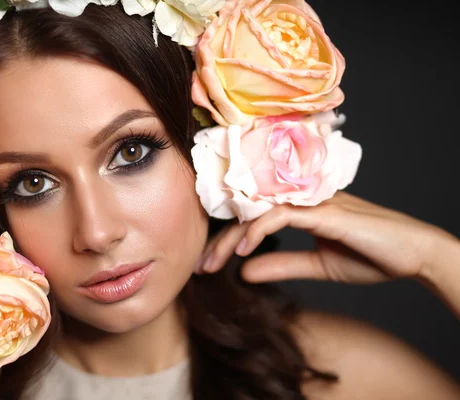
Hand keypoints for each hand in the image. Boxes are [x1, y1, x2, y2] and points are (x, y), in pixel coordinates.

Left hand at [196, 191, 457, 284]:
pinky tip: (241, 251)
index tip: (208, 265)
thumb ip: (282, 265)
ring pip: (257, 211)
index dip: (225, 240)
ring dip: (230, 238)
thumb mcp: (317, 265)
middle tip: (201, 267)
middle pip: (247, 212)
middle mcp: (300, 199)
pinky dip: (257, 231)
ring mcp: (311, 202)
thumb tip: (244, 271)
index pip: (251, 218)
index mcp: (298, 209)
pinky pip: (279, 215)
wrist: (413, 254)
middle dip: (219, 240)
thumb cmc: (371, 255)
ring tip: (213, 264)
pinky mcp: (322, 210)